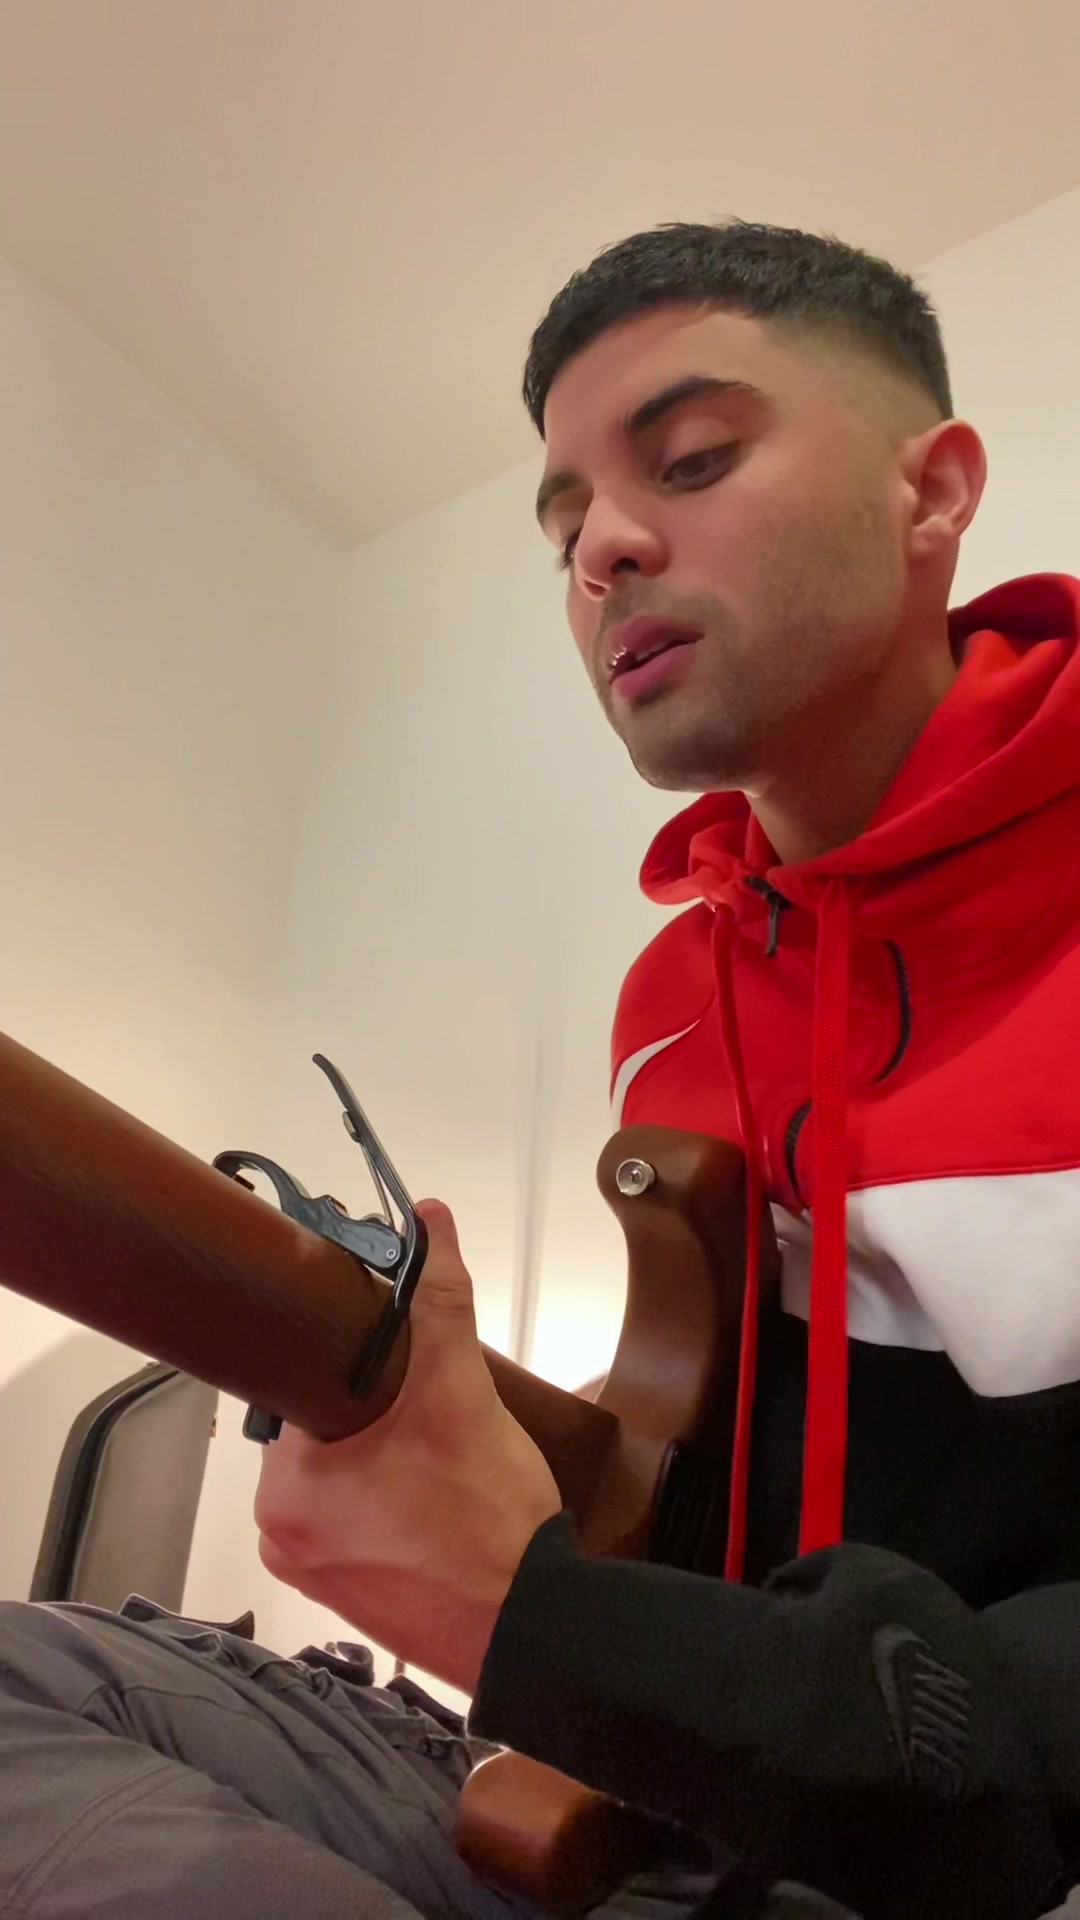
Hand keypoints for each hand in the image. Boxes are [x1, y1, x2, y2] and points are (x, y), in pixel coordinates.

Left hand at [254, 1200, 561, 1694]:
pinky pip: (357, 1518)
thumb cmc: (489, 1529)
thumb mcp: (462, 1395)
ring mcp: (313, 1571)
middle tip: (429, 1410)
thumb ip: (440, 1305)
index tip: (386, 1353)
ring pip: (341, 1473)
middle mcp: (282, 1536)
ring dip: (383, 1454)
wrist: (533, 1625)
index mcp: (285, 1489)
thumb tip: (429, 1223)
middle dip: (374, 1410)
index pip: (297, 1388)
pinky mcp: (348, 1593)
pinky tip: (435, 1494)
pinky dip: (389, 1499)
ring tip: (438, 1456)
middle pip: (320, 1430)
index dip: (345, 1361)